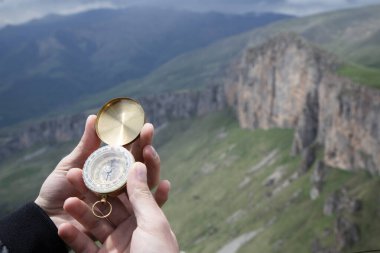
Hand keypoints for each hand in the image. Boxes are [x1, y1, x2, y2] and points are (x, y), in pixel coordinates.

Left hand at [34, 115, 162, 231]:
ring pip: (148, 181)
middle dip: (146, 145)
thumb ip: (87, 145)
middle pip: (141, 163)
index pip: (129, 151)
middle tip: (148, 130)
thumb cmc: (59, 191)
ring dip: (153, 165)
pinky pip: (150, 209)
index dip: (136, 137)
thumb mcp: (72, 165)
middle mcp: (122, 183)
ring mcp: (127, 200)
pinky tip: (166, 185)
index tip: (141, 122)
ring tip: (149, 151)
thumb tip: (93, 117)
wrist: (49, 219)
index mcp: (110, 169)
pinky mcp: (129, 219)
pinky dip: (162, 197)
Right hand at [58, 162, 178, 252]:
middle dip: (93, 188)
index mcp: (147, 218)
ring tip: (66, 197)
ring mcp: (115, 245)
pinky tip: (62, 225)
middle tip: (75, 171)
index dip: (124, 171)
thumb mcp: (153, 224)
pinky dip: (73, 237)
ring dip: (79, 210)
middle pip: (108, 203)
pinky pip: (84, 247)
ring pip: (94, 222)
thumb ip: (143, 196)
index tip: (115, 152)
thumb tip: (138, 164)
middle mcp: (131, 228)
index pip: (134, 188)